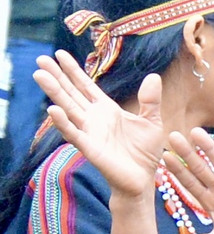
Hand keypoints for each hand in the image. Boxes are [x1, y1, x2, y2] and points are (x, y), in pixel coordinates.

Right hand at [31, 51, 161, 196]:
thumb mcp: (152, 121)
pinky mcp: (90, 148)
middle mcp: (94, 119)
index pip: (85, 86)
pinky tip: (53, 109)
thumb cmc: (144, 152)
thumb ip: (151, 100)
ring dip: (54, 93)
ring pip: (68, 109)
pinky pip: (74, 134)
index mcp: (107, 110)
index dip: (73, 71)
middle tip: (40, 60)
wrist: (143, 180)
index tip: (59, 54)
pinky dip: (63, 122)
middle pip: (71, 93)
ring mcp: (89, 132)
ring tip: (40, 75)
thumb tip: (153, 76)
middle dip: (57, 76)